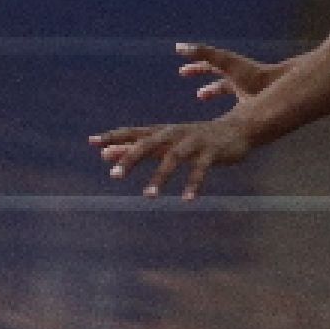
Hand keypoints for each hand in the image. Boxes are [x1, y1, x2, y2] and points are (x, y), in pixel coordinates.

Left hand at [89, 117, 253, 199]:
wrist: (238, 129)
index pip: (132, 132)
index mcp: (161, 132)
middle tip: (113, 175)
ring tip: (148, 197)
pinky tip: (186, 199)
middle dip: (130, 158)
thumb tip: (104, 154)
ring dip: (160, 177)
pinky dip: (193, 184)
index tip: (92, 142)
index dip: (112, 136)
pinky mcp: (212, 152)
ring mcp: (193, 142)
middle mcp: (174, 134)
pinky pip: (201, 169)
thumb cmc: (194, 137)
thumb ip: (134, 148)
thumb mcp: (163, 142)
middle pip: (148, 144)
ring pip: (173, 158)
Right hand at [177, 41, 279, 101]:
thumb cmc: (252, 75)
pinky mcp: (250, 103)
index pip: (207, 60)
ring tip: (200, 95)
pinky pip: (233, 104)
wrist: (279, 88)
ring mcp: (243, 89)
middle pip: (213, 70)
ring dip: (210, 89)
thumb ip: (203, 53)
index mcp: (229, 65)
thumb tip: (180, 46)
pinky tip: (219, 115)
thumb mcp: (225, 62)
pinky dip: (224, 106)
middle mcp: (235, 75)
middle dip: (199, 71)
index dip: (193, 60)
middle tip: (183, 73)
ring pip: (223, 87)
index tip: (180, 64)